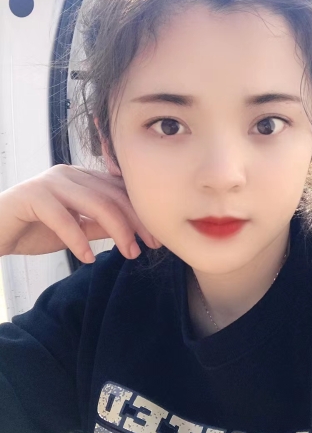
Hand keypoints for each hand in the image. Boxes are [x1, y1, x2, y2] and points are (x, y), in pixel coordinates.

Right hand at [0, 164, 162, 262]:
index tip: (157, 238)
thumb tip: (132, 232)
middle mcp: (69, 174)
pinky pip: (63, 218)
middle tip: (149, 247)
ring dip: (117, 230)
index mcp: (81, 178)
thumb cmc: (33, 228)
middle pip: (113, 195)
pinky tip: (87, 258)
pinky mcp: (32, 196)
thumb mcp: (75, 229)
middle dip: (136, 222)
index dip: (141, 213)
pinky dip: (78, 240)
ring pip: (95, 203)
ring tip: (128, 253)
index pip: (119, 192)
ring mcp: (51, 182)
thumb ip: (100, 226)